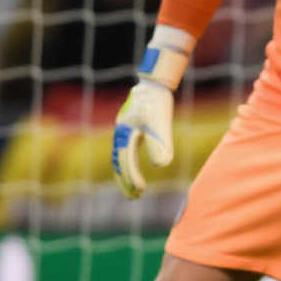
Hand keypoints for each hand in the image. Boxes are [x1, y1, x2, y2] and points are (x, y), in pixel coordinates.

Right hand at [111, 26, 192, 198]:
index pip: (126, 161)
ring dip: (125, 173)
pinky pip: (125, 149)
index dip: (131, 177)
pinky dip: (127, 161)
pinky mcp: (131, 126)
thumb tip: (162, 165)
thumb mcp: (160, 122)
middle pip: (119, 161)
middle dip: (125, 180)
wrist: (154, 82)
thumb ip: (161, 143)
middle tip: (134, 197)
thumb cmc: (157, 101)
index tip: (139, 192)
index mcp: (125, 133)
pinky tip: (134, 167)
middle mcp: (121, 132)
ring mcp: (124, 129)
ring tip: (133, 188)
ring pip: (120, 156)